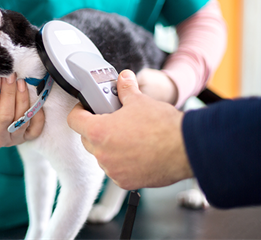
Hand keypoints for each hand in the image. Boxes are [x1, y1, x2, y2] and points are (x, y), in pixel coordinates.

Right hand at [0, 73, 44, 149]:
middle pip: (6, 116)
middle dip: (8, 93)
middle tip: (9, 75)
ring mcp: (13, 140)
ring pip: (21, 120)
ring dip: (22, 99)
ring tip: (20, 81)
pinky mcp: (26, 138)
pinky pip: (36, 128)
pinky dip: (38, 114)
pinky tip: (34, 98)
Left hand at [67, 70, 192, 189]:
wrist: (186, 149)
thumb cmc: (163, 127)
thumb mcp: (140, 101)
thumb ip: (126, 89)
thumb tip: (124, 78)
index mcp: (98, 131)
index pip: (74, 120)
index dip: (80, 111)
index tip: (87, 108)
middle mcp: (102, 154)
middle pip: (87, 138)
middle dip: (95, 128)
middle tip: (111, 119)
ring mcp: (113, 170)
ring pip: (102, 155)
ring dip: (109, 146)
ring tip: (128, 136)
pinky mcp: (125, 182)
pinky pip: (115, 169)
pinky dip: (121, 161)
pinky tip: (136, 152)